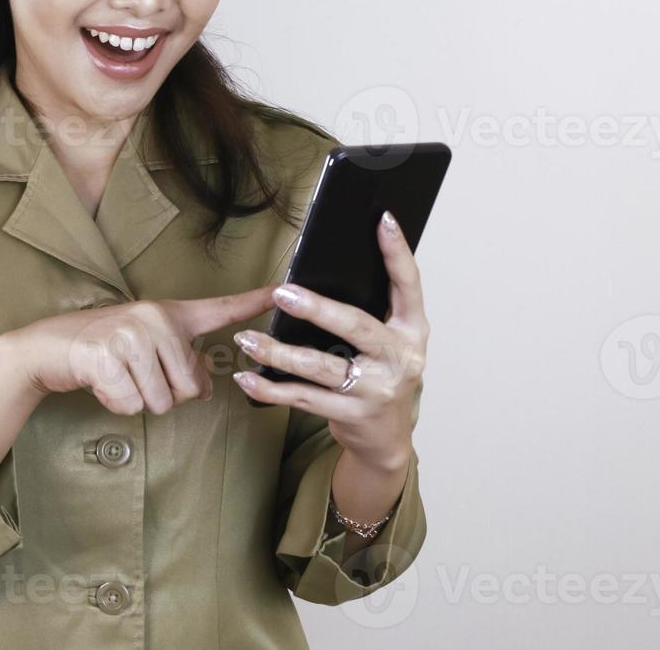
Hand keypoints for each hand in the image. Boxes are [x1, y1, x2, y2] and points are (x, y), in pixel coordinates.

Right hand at [9, 285, 276, 415]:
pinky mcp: (106, 357)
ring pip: (160, 402)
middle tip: (136, 375)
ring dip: (138, 401)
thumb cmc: (103, 349)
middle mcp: (154, 319)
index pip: (219, 308)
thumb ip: (181, 361)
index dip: (253, 302)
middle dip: (163, 395)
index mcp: (170, 314)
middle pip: (188, 388)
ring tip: (118, 377)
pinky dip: (116, 404)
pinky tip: (102, 383)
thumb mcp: (146, 347)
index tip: (283, 289)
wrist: (47, 348)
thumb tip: (204, 386)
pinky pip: (131, 405)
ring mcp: (130, 336)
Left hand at [231, 210, 427, 472]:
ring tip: (247, 339)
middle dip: (317, 309)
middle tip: (282, 294)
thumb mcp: (389, 341)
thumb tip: (327, 268)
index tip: (383, 220)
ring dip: (278, 353)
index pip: (409, 285)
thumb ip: (372, 310)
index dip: (397, 253)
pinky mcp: (351, 415)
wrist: (387, 438)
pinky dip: (271, 388)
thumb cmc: (381, 374)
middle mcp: (400, 358)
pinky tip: (248, 377)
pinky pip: (304, 398)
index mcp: (412, 330)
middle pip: (356, 327)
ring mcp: (376, 390)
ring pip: (321, 367)